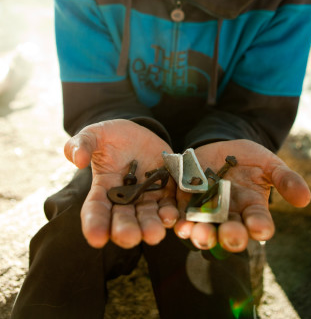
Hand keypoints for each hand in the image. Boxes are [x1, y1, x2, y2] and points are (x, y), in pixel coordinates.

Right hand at [64, 119, 177, 248]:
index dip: (94, 224)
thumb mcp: (95, 134)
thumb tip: (77, 159)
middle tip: (129, 237)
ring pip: (148, 216)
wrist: (139, 134)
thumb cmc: (112, 137)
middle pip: (124, 219)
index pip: (96, 209)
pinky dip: (172, 212)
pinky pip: (170, 204)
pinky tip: (173, 216)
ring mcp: (146, 197)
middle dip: (126, 230)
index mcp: (102, 188)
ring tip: (154, 234)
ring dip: (151, 226)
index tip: (96, 238)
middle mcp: (124, 199)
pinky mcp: (166, 191)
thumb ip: (82, 143)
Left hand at [174, 140, 310, 251]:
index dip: (260, 226)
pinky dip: (180, 223)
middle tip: (230, 236)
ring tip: (200, 234)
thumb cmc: (250, 158)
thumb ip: (285, 179)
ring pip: (205, 230)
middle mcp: (230, 216)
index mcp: (253, 209)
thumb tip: (305, 198)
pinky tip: (180, 224)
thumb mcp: (269, 163)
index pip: (259, 222)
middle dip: (230, 236)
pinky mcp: (185, 203)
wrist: (219, 147)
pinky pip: (182, 217)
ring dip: (203, 235)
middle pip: (231, 232)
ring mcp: (206, 212)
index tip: (261, 228)